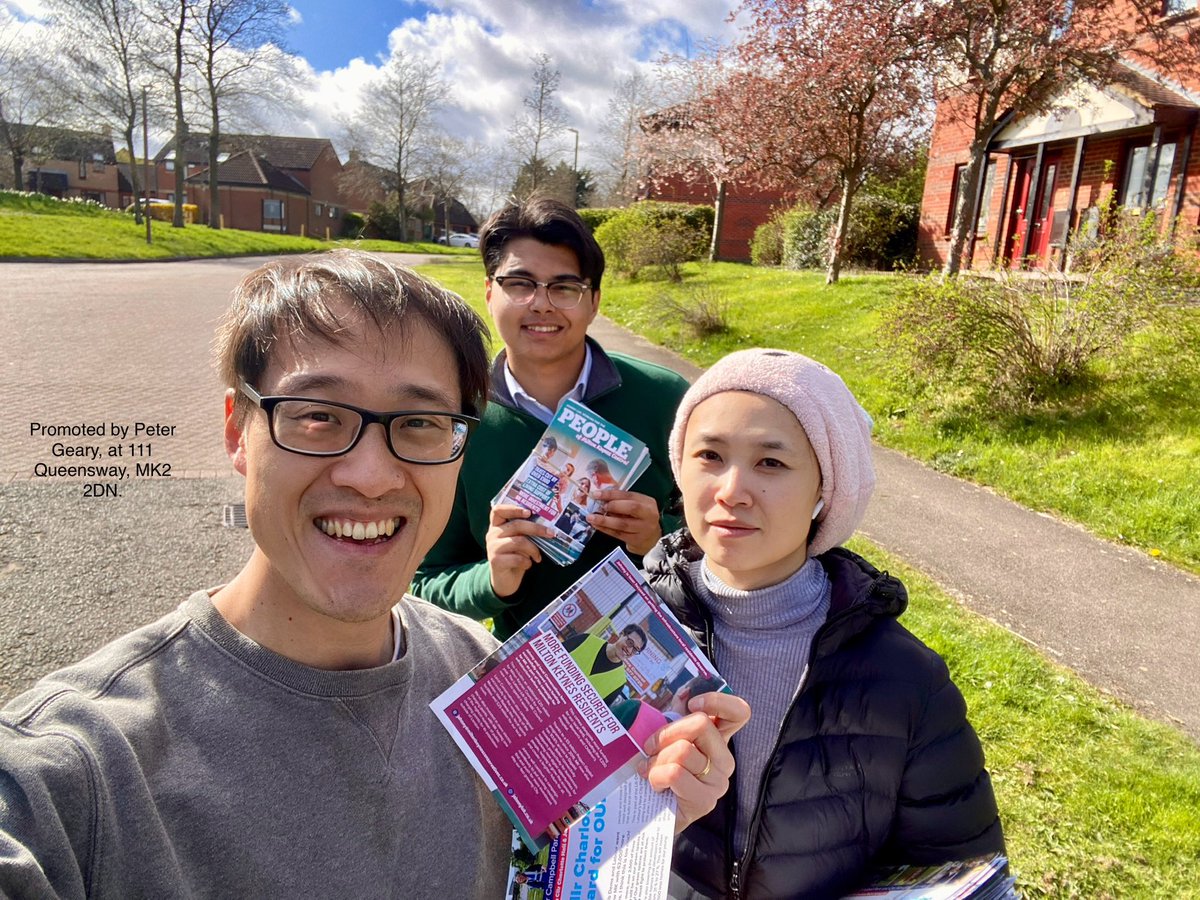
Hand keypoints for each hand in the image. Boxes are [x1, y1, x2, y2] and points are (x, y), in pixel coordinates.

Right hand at [486, 504, 552, 597]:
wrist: (504, 581)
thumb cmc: (514, 557)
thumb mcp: (519, 542)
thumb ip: (525, 532)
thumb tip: (547, 527)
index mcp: (497, 526)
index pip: (498, 510)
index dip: (513, 508)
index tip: (529, 512)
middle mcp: (492, 534)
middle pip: (516, 525)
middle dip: (536, 529)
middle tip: (550, 534)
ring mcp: (492, 547)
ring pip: (519, 542)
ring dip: (533, 550)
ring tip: (538, 557)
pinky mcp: (495, 561)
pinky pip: (517, 558)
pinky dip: (527, 562)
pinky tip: (528, 565)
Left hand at [587, 489, 661, 555]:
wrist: (652, 539)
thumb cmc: (641, 519)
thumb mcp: (637, 506)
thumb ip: (623, 501)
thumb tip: (601, 497)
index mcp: (648, 502)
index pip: (629, 495)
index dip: (612, 494)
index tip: (596, 494)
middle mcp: (649, 515)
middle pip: (631, 508)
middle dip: (613, 506)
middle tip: (600, 507)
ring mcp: (643, 529)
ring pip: (622, 523)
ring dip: (604, 520)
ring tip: (591, 517)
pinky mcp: (636, 540)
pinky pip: (618, 534)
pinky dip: (605, 529)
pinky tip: (597, 525)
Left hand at [638, 692, 750, 832]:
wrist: (651, 813)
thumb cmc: (658, 769)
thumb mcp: (665, 739)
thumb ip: (672, 718)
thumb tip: (673, 695)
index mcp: (718, 738)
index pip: (739, 712)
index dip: (718, 701)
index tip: (691, 703)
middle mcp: (724, 758)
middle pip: (700, 724)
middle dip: (666, 733)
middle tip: (650, 747)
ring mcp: (718, 780)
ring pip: (682, 751)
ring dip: (656, 759)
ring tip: (650, 769)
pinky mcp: (706, 800)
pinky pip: (675, 774)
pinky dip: (656, 775)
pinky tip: (656, 785)